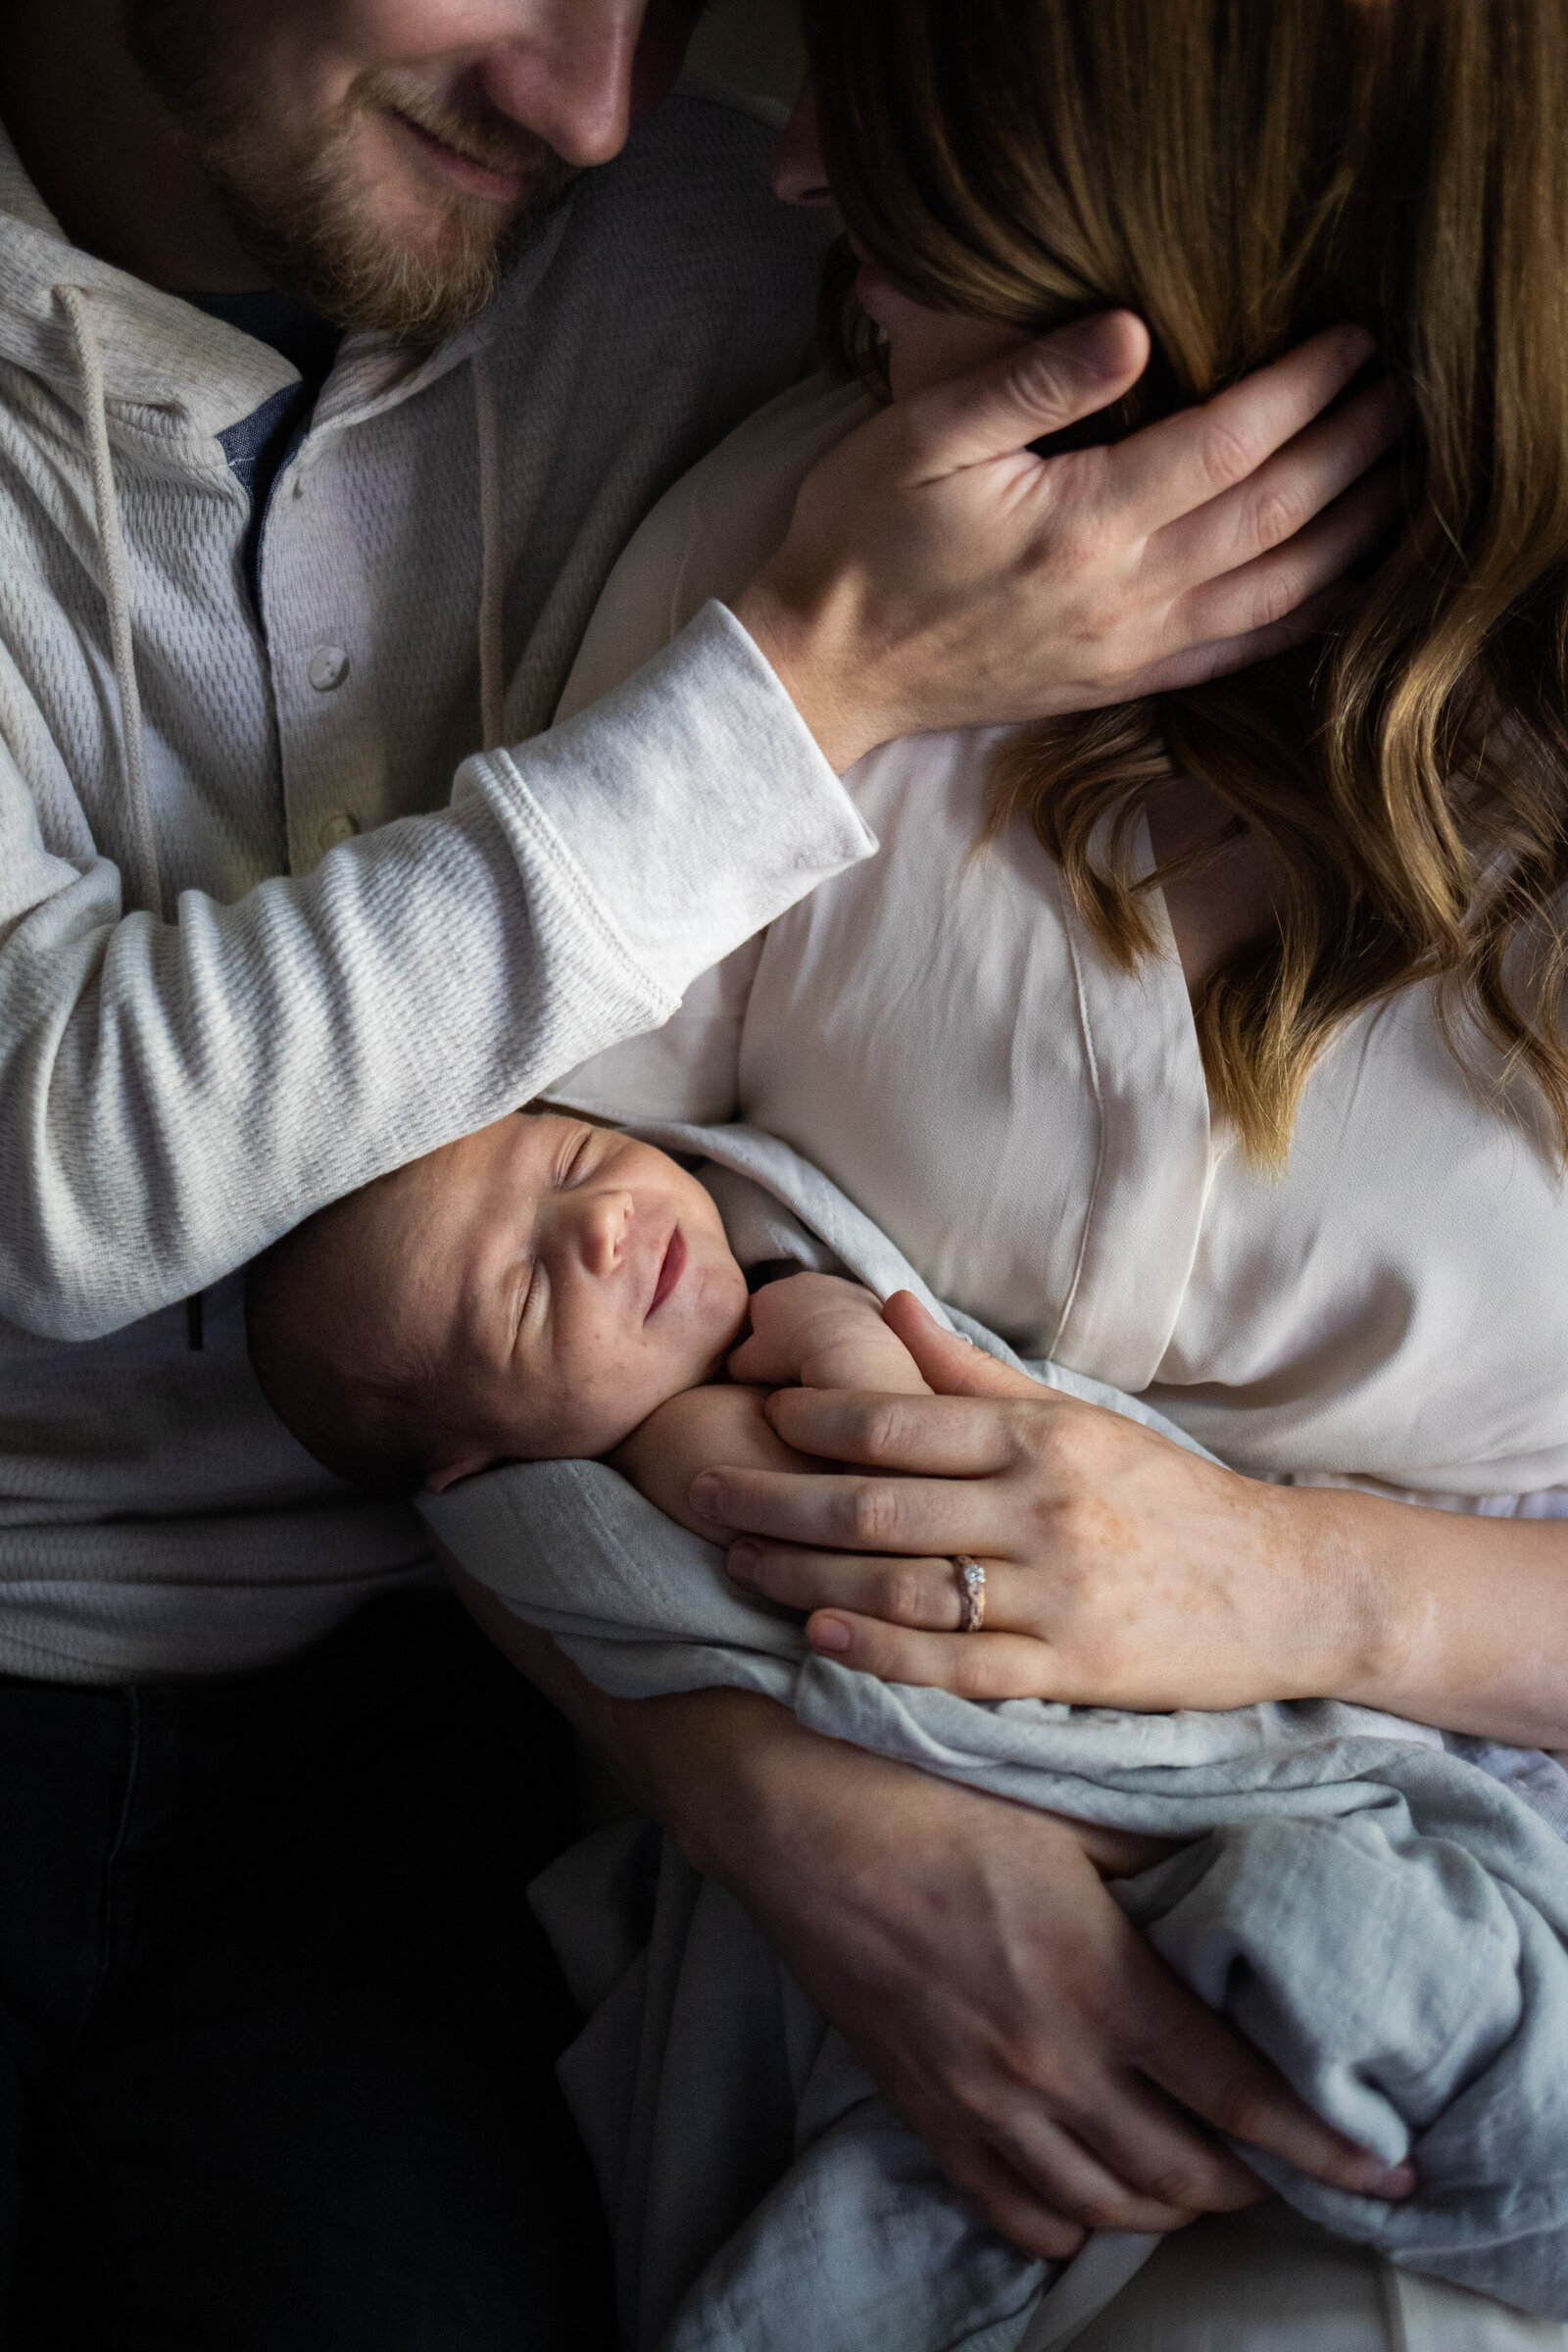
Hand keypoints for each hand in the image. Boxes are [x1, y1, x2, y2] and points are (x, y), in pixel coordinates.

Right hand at [441, 1558, 1413, 2250]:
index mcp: (1096, 1981)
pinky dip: (1065, 2223)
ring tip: (1206, 2179)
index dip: (1324, 2146)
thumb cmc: (927, 1783)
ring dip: (1168, 2208)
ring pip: (1102, 2208)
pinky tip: (1091, 2200)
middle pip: (1182, 2177)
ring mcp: (974, 2096)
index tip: (1382, 2169)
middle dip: (1257, 2184)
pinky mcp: (917, 2105)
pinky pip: (1007, 2209)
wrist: (785, 1804)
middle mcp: (1043, 2062)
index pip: (1241, 2100)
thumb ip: (1161, 1850)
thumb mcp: (1066, 1802)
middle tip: (1295, 2160)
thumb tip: (1243, 1867)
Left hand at [695, 1295, 1379, 1709]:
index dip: (812, 1421)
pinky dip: (878, 1652)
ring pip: (899, 1587)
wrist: (1286, 1586)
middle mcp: (1042, 1508)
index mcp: (1039, 1437)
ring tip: (738, 1563)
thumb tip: (888, 1306)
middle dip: (773, 1500)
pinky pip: (954, 1664)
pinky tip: (818, 1636)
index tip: (756, 1419)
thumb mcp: (1078, 1419)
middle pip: (875, 1507)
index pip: (897, 1422)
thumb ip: (975, 1373)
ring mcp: (1055, 1593)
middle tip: (701, 1492)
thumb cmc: (1166, 1496)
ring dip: (804, 1576)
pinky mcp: (1071, 1670)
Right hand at [727, 1271, 926, 1394]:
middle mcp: (798, 1281)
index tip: (762, 1361)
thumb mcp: (746, 1367)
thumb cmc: (792, 1358)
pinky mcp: (865, 1295)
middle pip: (785, 1306)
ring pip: (818, 1306)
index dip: (752, 1339)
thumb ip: (733, 1361)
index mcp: (765, 1295)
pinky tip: (847, 1348)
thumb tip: (734, 1360)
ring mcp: (834, 1284)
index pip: (750, 1315)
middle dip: (785, 1328)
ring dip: (817, 1325)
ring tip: (822, 1355)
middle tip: (792, 1360)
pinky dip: (845, 1326)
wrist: (850, 1349)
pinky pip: (848, 1312)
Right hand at [733, 315, 1404, 769]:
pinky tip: (1346, 583)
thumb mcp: (922, 436)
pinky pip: (1238, 652)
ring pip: (1275, 590)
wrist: (824, 668)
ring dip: (1351, 532)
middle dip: (1350, 449)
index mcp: (1081, 524)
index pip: (1226, 445)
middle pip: (1273, 515)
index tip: (1350, 340)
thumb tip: (1135, 329)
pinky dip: (1307, 617)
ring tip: (1403, 476)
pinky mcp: (1120, 682)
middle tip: (1405, 393)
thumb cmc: (860, 539)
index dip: (1301, 389)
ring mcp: (1127, 648)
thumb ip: (1032, 382)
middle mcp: (1121, 595)